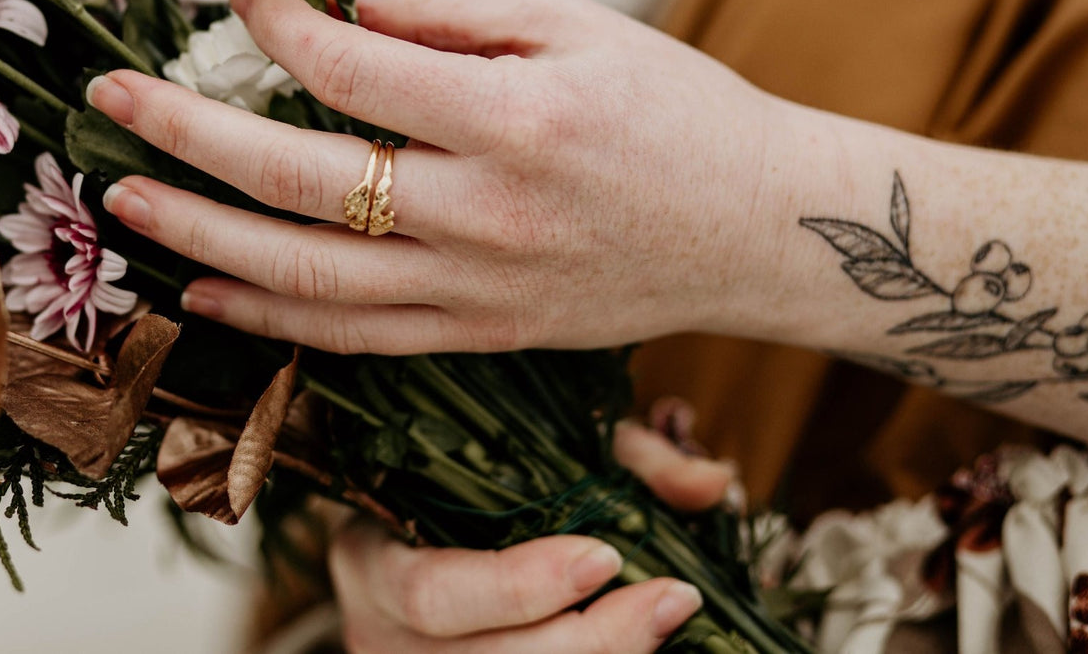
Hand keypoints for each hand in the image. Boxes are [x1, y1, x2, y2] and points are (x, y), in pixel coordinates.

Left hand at [92, 0, 784, 353]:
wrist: (759, 229)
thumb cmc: (678, 113)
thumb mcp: (582, 27)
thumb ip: (457, 17)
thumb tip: (348, 12)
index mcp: (514, 121)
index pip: (351, 72)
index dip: (278, 27)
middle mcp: (484, 215)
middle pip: (298, 180)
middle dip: (188, 135)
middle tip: (115, 100)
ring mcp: (477, 288)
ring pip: (305, 278)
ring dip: (201, 235)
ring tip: (127, 199)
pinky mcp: (481, 332)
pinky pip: (352, 335)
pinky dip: (268, 317)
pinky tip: (205, 289)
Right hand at [329, 422, 731, 653]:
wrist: (410, 532)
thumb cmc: (467, 485)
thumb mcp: (534, 451)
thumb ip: (626, 460)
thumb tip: (714, 482)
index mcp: (373, 557)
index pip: (434, 593)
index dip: (519, 586)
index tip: (604, 556)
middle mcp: (380, 632)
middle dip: (587, 640)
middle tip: (671, 599)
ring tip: (668, 620)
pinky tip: (637, 644)